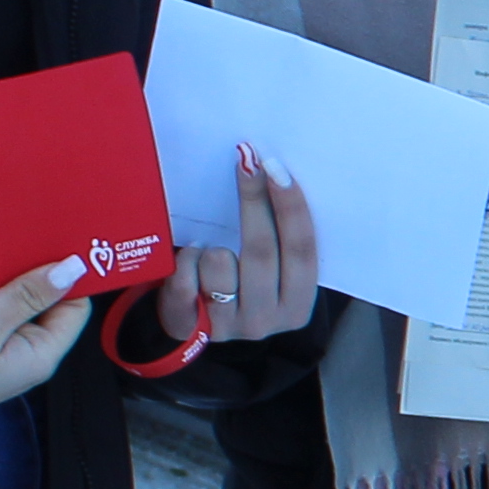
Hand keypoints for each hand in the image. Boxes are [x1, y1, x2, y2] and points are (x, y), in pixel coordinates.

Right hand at [0, 256, 96, 428]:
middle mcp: (28, 359)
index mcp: (41, 356)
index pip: (75, 309)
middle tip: (21, 244)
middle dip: (37, 279)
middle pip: (49, 309)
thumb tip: (73, 270)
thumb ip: (29, 295)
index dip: (68, 278)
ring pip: (20, 311)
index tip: (54, 246)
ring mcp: (4, 357)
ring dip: (11, 286)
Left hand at [153, 145, 322, 348]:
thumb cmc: (240, 284)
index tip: (277, 168)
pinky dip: (185, 260)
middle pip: (263, 251)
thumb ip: (281, 239)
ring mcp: (229, 325)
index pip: (302, 251)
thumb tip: (276, 173)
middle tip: (247, 162)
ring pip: (220, 263)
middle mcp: (268, 320)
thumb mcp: (271, 272)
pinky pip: (185, 277)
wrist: (195, 324)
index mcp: (297, 305)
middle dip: (254, 201)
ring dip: (212, 246)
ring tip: (210, 251)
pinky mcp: (192, 327)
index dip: (292, 207)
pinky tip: (190, 263)